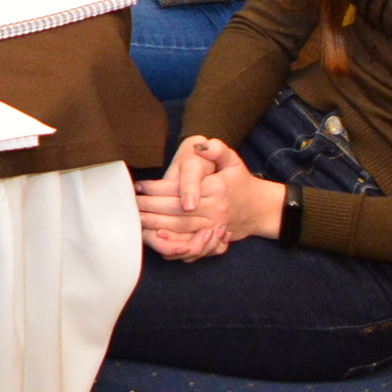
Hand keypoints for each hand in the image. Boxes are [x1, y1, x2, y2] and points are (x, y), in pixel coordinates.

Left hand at [133, 134, 281, 253]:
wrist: (259, 208)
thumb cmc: (239, 181)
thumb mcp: (232, 160)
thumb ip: (217, 149)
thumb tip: (201, 146)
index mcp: (216, 190)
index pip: (180, 190)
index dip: (157, 188)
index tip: (140, 185)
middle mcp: (215, 211)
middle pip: (176, 212)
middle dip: (151, 208)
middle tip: (132, 204)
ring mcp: (214, 229)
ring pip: (180, 229)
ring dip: (156, 226)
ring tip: (137, 220)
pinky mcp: (212, 241)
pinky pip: (189, 245)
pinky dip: (171, 243)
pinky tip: (154, 237)